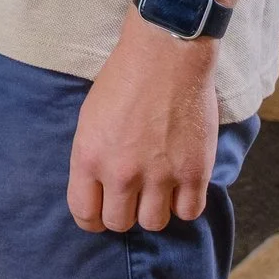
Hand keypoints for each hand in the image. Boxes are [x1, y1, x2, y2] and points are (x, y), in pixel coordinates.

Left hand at [66, 12, 221, 232]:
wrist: (166, 55)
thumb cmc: (124, 79)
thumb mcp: (89, 119)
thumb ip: (92, 158)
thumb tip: (98, 188)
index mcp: (89, 157)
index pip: (84, 214)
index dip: (93, 218)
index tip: (102, 212)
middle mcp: (121, 173)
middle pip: (119, 223)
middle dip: (124, 212)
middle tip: (132, 196)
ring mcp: (159, 176)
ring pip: (154, 223)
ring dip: (155, 209)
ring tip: (158, 188)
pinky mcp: (194, 173)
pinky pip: (188, 213)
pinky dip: (185, 204)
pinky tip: (181, 186)